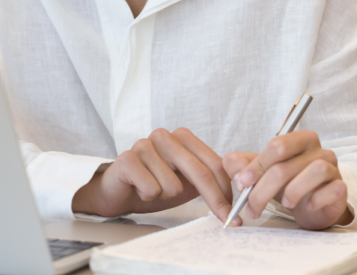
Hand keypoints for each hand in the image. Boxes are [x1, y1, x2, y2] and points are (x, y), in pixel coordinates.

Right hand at [71, 128, 233, 221]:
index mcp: (182, 137)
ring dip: (166, 196)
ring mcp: (144, 145)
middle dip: (214, 200)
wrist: (116, 191)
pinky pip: (152, 188)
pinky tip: (139, 189)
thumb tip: (240, 194)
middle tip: (225, 220)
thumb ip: (208, 180)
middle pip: (200, 172)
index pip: (213, 163)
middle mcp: (165, 136)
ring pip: (174, 185)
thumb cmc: (153, 185)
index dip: (226, 190)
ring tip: (154, 190)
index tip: (234, 213)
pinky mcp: (127, 159)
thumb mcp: (186, 182)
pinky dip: (148, 196)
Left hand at [223, 130, 351, 229]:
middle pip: (288, 163)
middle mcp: (318, 149)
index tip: (242, 184)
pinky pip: (334, 189)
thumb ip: (243, 166)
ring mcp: (333, 167)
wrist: (312, 205)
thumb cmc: (287, 183)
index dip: (257, 165)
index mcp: (298, 139)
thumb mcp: (262, 173)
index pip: (277, 145)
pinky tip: (308, 206)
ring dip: (293, 190)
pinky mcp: (341, 187)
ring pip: (315, 171)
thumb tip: (233, 166)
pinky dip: (318, 199)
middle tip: (252, 206)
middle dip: (264, 187)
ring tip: (284, 204)